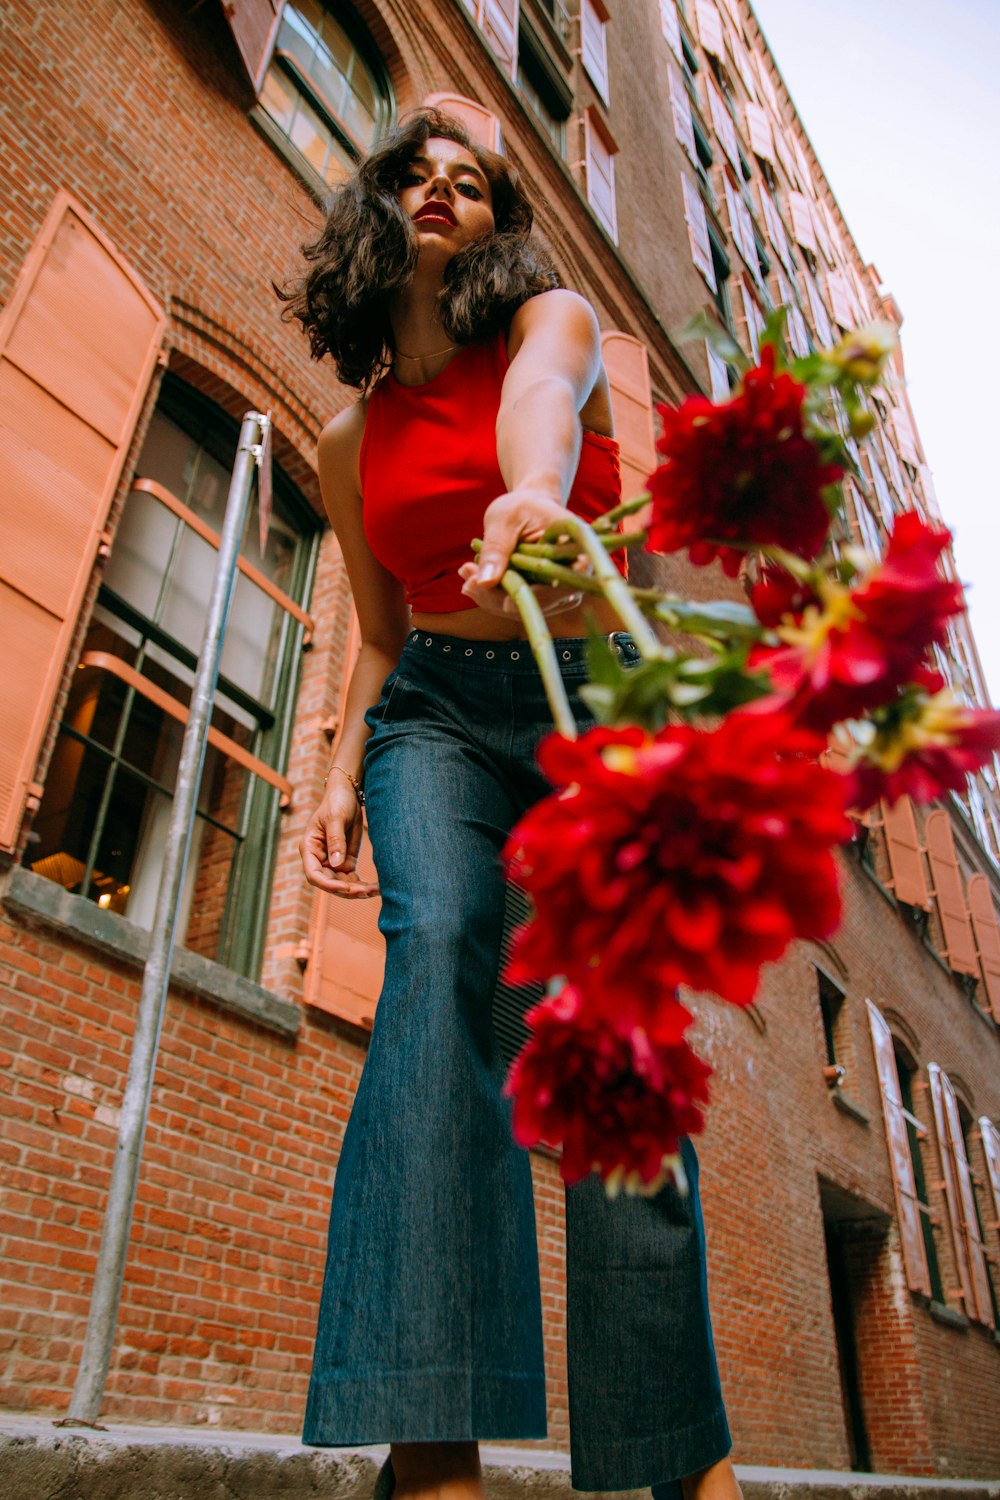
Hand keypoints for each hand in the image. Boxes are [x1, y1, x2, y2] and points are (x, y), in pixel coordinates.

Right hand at [299, 775, 378, 896]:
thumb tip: (336, 863)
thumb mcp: (335, 818)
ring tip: (376, 890)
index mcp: (309, 849)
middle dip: (347, 890)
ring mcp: (333, 863)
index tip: (346, 887)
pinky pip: (354, 880)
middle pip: (330, 884)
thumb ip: (335, 840)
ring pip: (343, 885)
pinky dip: (364, 886)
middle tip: (367, 891)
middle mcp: (319, 860)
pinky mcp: (346, 862)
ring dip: (358, 891)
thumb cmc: (336, 802)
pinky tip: (378, 888)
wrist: (347, 795)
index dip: (328, 885)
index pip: (314, 875)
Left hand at [459, 489, 586, 616]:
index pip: (560, 586)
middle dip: (497, 597)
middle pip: (539, 604)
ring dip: (490, 598)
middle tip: (466, 580)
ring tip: (465, 574)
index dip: (533, 597)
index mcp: (579, 552)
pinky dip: (493, 596)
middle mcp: (578, 579)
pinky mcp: (544, 598)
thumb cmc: (521, 506)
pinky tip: (471, 580)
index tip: (502, 601)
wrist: (531, 507)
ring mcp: (562, 593)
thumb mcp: (504, 519)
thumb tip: (485, 582)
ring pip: (525, 610)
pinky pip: (518, 606)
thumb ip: (496, 548)